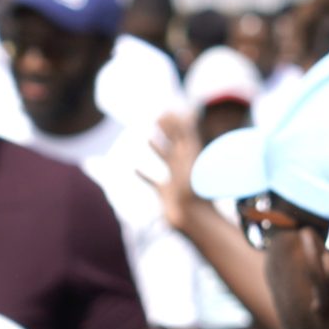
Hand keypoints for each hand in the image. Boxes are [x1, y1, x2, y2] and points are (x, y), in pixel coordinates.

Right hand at [145, 109, 204, 232]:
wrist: (194, 218)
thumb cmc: (194, 191)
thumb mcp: (192, 159)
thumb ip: (189, 138)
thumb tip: (188, 115)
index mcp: (191, 157)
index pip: (183, 133)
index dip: (175, 122)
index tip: (164, 111)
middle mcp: (183, 166)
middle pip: (175, 142)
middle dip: (167, 130)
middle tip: (157, 118)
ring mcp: (174, 179)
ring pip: (165, 158)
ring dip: (158, 147)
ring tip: (149, 138)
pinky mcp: (165, 193)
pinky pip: (153, 181)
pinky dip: (144, 174)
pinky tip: (134, 169)